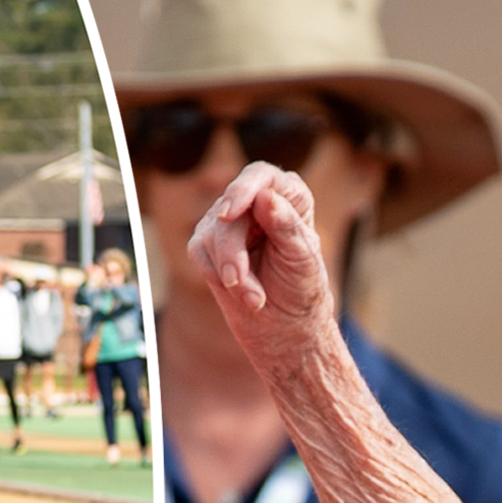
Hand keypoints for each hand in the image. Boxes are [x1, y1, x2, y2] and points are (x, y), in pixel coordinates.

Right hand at [187, 162, 337, 357]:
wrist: (285, 326)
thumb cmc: (301, 287)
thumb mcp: (302, 258)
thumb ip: (286, 226)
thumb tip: (266, 198)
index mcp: (288, 196)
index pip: (261, 176)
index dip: (243, 189)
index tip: (230, 212)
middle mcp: (255, 202)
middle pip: (231, 211)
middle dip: (233, 252)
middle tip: (238, 283)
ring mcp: (227, 221)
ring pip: (212, 233)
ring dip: (231, 272)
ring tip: (255, 300)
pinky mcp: (207, 243)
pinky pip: (199, 251)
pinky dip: (218, 276)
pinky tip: (241, 294)